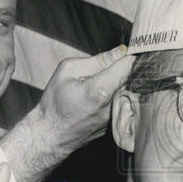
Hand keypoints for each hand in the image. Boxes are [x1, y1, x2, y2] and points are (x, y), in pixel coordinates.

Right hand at [0, 46, 134, 181]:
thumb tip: (121, 51)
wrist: (50, 135)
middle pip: (131, 78)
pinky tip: (100, 97)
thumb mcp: (68, 70)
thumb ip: (97, 60)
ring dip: (121, 82)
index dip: (132, 54)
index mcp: (100, 90)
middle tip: (113, 64)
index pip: (128, 65)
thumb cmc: (54, 102)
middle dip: (126, 68)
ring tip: (101, 82)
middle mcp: (112, 105)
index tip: (132, 47)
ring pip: (129, 90)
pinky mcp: (116, 124)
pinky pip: (123, 103)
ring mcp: (116, 117)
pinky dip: (117, 95)